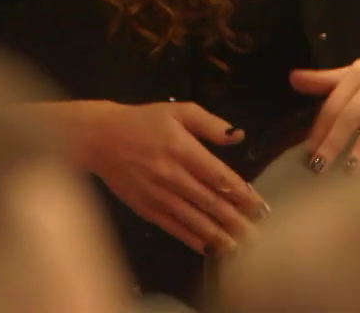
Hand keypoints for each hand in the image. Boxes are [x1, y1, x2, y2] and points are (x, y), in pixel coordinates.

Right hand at [40, 100, 268, 254]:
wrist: (99, 138)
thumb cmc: (143, 121)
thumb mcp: (178, 111)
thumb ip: (210, 124)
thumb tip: (238, 136)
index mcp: (183, 149)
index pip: (219, 176)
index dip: (241, 193)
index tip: (260, 206)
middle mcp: (172, 176)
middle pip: (210, 202)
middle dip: (236, 220)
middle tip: (258, 235)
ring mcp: (158, 195)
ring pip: (194, 219)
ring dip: (218, 235)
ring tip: (240, 247)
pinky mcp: (146, 209)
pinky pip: (174, 227)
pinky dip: (193, 240)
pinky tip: (209, 248)